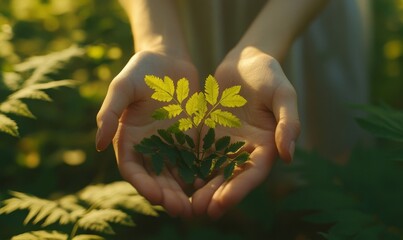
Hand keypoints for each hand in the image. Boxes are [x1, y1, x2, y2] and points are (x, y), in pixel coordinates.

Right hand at [96, 51, 198, 217]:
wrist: (168, 59)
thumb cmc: (141, 70)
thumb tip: (99, 145)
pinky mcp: (189, 137)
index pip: (133, 168)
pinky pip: (194, 159)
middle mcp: (149, 146)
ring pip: (176, 173)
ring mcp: (170, 143)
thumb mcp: (122, 87)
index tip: (155, 196)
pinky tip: (209, 183)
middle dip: (167, 195)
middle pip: (156, 177)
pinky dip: (199, 172)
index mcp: (129, 138)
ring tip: (194, 205)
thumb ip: (110, 113)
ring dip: (183, 190)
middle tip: (181, 210)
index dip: (142, 184)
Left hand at [191, 47, 300, 217]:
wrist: (246, 59)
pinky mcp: (209, 133)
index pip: (252, 172)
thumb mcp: (283, 94)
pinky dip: (189, 165)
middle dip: (216, 194)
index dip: (238, 189)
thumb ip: (288, 122)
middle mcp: (245, 148)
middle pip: (230, 176)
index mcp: (266, 144)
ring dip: (201, 186)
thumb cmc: (269, 74)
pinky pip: (198, 151)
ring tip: (186, 202)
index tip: (222, 203)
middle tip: (199, 210)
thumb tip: (289, 155)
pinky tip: (176, 177)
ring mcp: (226, 142)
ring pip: (212, 169)